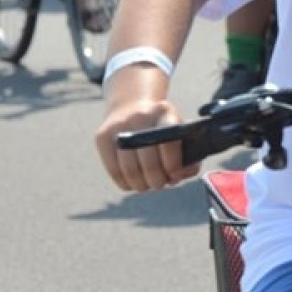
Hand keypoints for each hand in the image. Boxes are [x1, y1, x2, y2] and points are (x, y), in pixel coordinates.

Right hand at [95, 69, 195, 191]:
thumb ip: (190, 155)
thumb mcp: (179, 132)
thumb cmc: (161, 128)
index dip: (173, 165)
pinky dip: (125, 183)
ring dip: (141, 185)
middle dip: (157, 180)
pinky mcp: (101, 137)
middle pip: (149, 161)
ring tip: (147, 185)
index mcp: (165, 113)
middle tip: (160, 184)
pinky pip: (113, 170)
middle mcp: (140, 116)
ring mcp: (119, 126)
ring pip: (130, 170)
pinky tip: (133, 183)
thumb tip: (179, 176)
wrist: (131, 106)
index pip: (169, 143)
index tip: (175, 175)